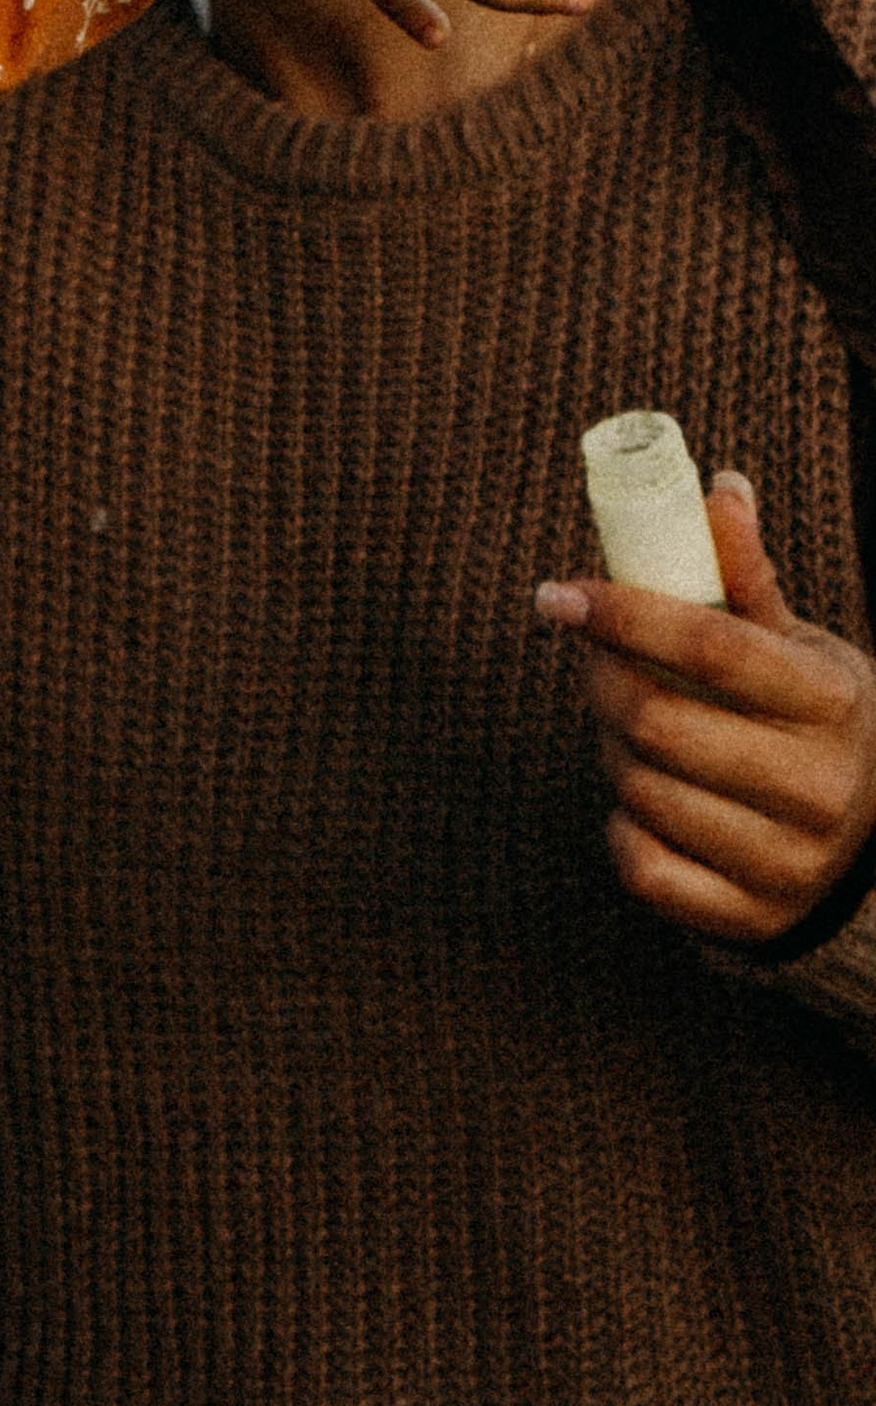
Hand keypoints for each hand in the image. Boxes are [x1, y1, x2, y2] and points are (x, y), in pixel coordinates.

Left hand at [535, 475, 875, 944]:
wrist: (871, 842)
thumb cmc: (815, 720)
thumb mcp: (801, 649)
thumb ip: (750, 579)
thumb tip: (719, 487)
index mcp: (833, 703)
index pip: (712, 648)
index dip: (625, 612)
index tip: (560, 594)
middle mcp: (820, 789)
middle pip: (660, 722)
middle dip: (603, 681)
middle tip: (592, 660)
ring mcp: (789, 863)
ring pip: (642, 790)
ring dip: (610, 748)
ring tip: (625, 727)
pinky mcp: (752, 918)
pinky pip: (643, 867)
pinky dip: (621, 826)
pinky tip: (640, 798)